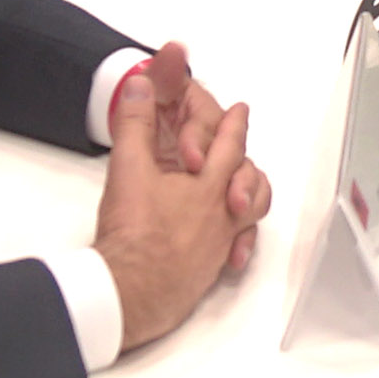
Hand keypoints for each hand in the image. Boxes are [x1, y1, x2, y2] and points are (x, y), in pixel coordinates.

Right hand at [94, 42, 262, 347]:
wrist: (131, 293)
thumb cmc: (134, 234)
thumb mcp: (129, 168)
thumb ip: (135, 123)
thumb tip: (140, 85)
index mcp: (208, 184)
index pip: (228, 144)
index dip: (233, 124)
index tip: (240, 111)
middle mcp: (222, 213)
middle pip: (246, 178)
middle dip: (243, 156)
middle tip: (240, 144)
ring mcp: (219, 243)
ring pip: (250, 213)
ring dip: (249, 195)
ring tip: (244, 188)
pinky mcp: (210, 269)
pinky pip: (236, 247)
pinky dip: (239, 238)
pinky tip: (231, 243)